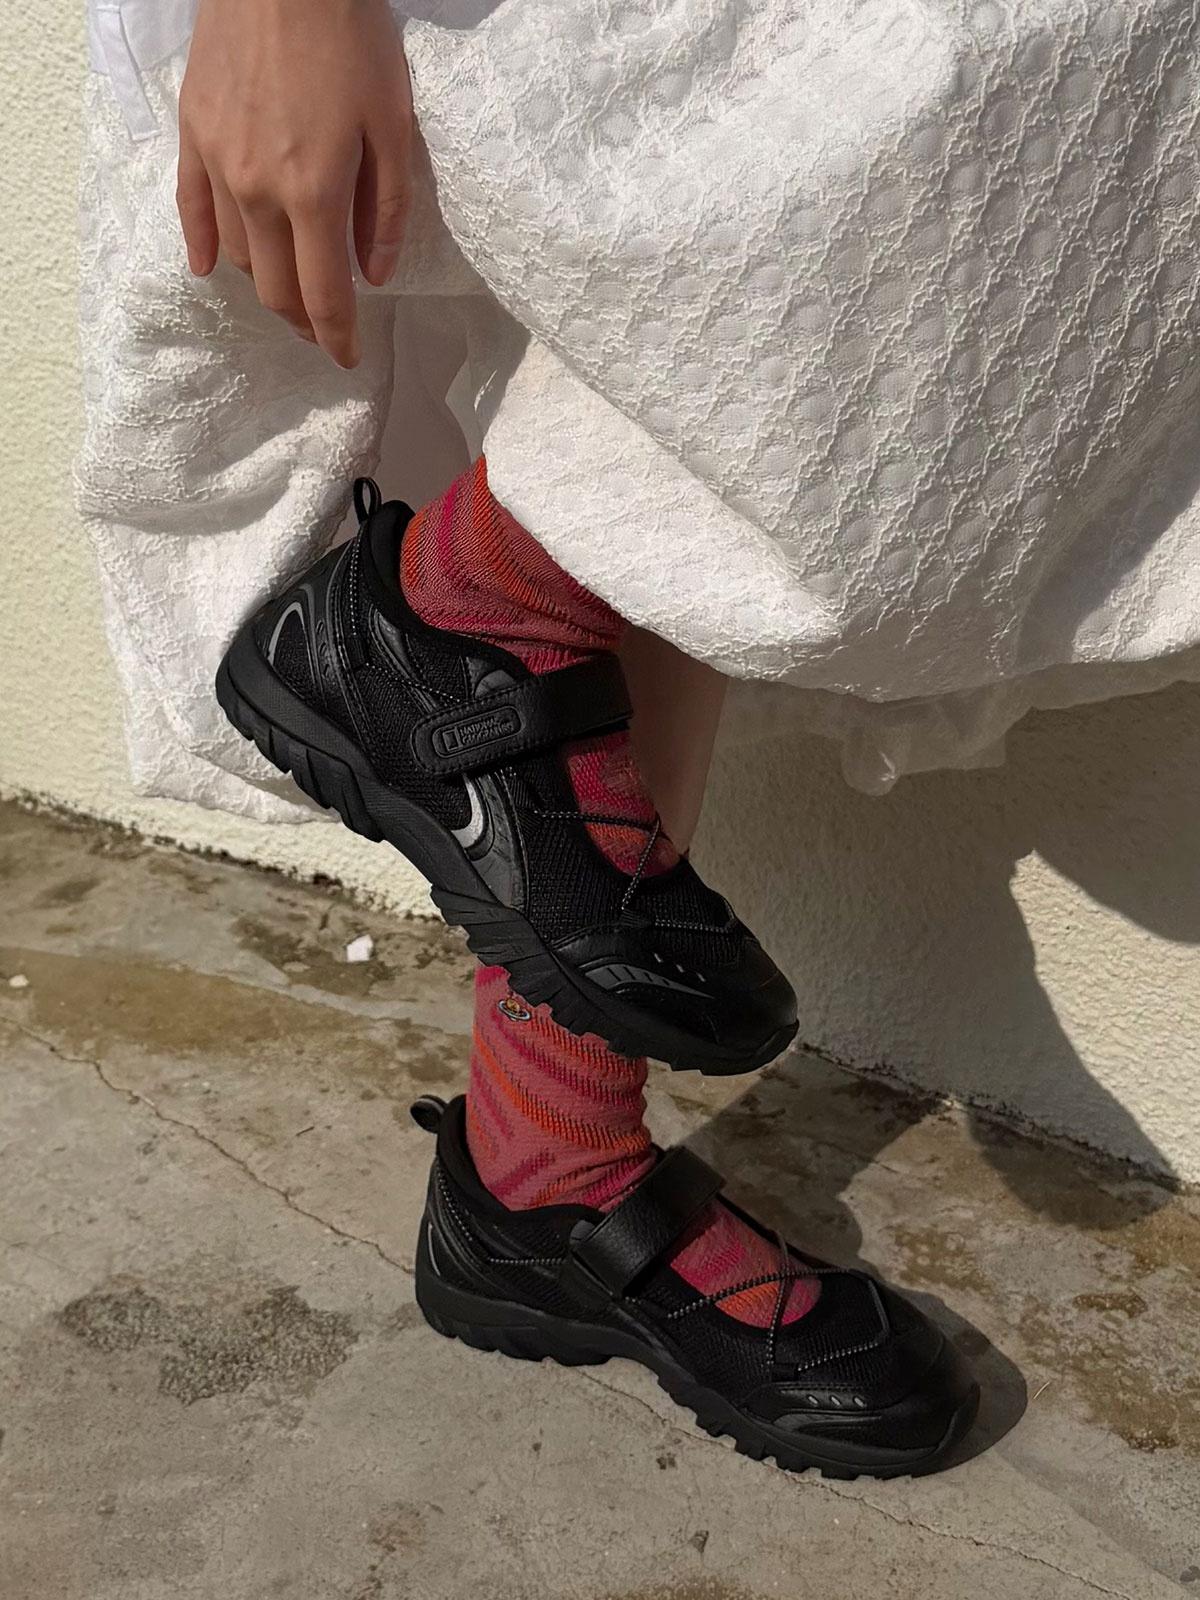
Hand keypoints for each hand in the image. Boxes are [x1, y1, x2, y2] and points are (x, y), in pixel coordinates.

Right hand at [177, 0, 412, 367]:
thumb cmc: (350, 37)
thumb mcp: (394, 124)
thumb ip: (388, 209)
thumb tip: (375, 273)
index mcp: (315, 193)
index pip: (324, 295)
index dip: (338, 338)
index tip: (349, 358)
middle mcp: (259, 190)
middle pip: (276, 288)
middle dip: (303, 321)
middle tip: (324, 328)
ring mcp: (218, 163)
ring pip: (239, 255)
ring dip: (266, 281)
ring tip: (289, 285)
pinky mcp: (192, 133)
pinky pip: (191, 208)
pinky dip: (203, 246)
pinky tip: (210, 268)